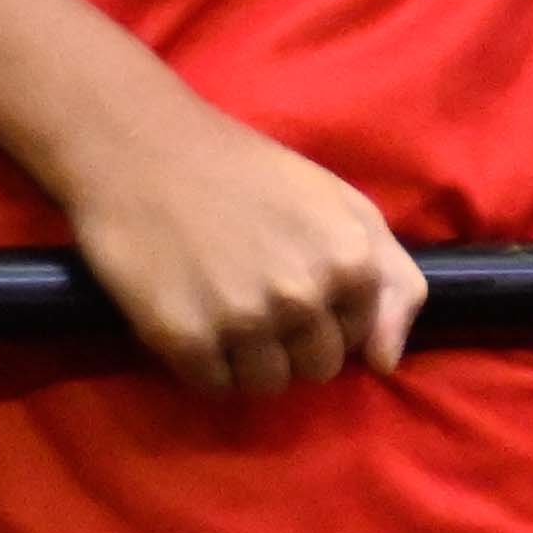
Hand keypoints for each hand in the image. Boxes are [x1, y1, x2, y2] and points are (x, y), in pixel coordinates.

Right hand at [76, 98, 424, 390]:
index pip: (356, 338)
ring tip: (222, 309)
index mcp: (349, 261)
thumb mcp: (340, 201)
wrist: (141, 146)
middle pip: (314, 369)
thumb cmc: (246, 170)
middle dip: (290, 342)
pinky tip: (191, 317)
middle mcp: (302, 296)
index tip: (293, 284)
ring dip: (247, 358)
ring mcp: (243, 320)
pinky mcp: (185, 338)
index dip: (326, 316)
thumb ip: (392, 277)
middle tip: (254, 296)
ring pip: (265, 384)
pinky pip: (212, 386)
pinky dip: (202, 363)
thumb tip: (385, 362)